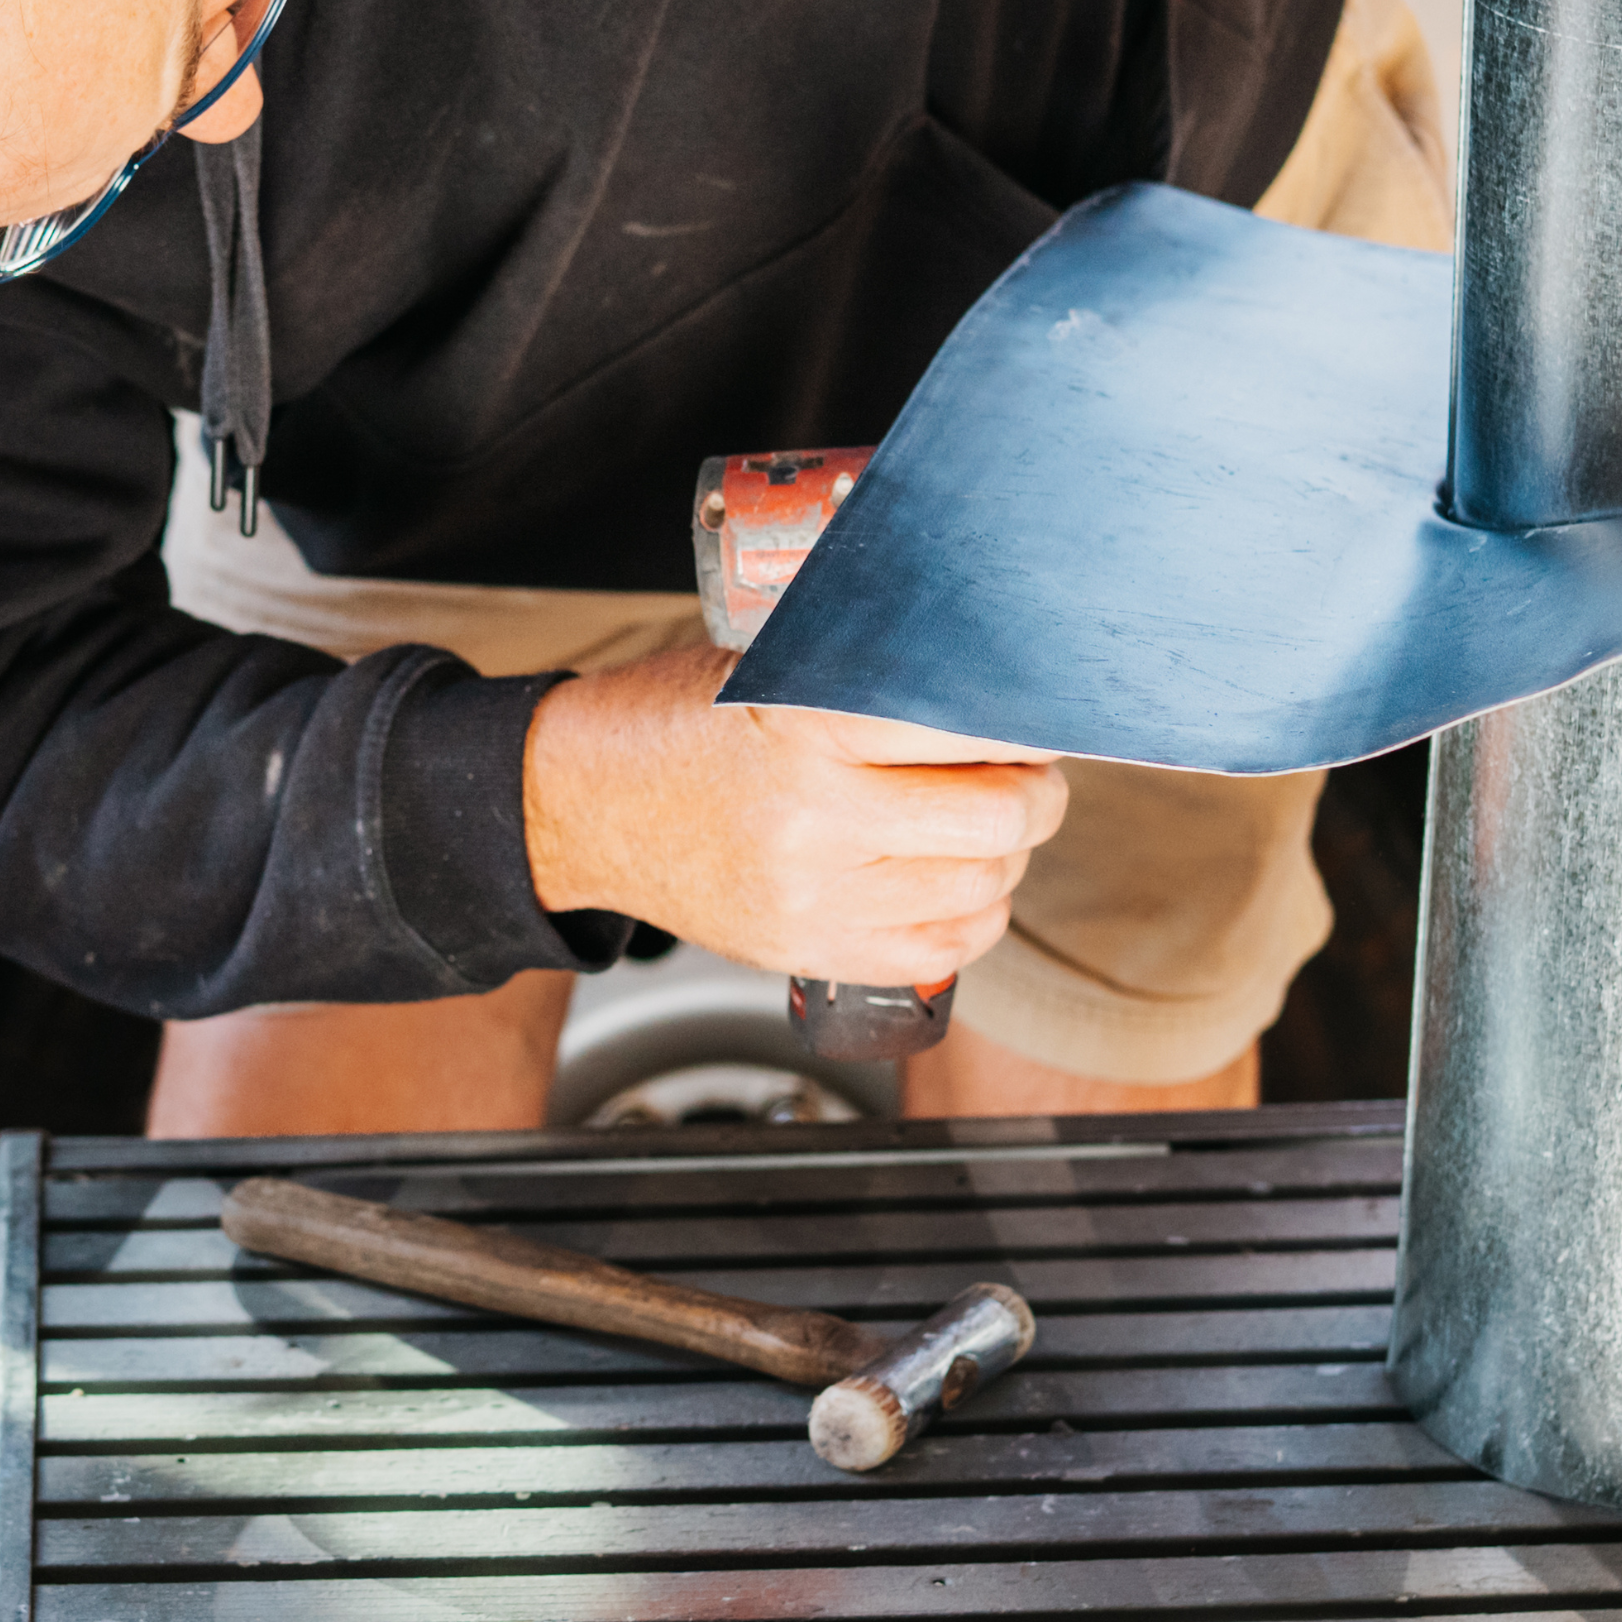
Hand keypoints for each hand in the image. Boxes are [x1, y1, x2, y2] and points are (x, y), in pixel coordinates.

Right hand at [520, 645, 1068, 985]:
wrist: (581, 806)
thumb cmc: (678, 723)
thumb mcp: (770, 668)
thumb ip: (873, 677)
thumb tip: (992, 680)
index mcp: (806, 729)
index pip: (970, 732)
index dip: (1029, 727)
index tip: (1039, 719)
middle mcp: (815, 821)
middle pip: (997, 819)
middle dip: (1036, 793)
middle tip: (1028, 772)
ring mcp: (813, 900)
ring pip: (982, 890)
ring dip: (1006, 855)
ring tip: (982, 824)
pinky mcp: (808, 953)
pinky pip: (943, 952)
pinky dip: (972, 916)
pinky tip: (954, 881)